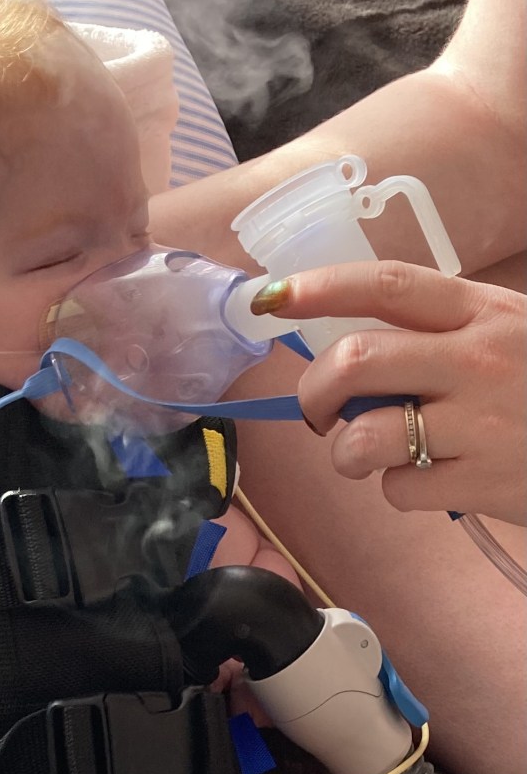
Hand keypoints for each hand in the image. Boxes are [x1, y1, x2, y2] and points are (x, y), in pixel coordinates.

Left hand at [250, 260, 526, 523]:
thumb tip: (348, 356)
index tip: (270, 298)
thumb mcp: (512, 335)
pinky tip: (430, 480)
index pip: (387, 284)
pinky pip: (399, 488)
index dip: (319, 287)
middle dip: (313, 391)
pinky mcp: (488, 482)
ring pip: (363, 436)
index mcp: (484, 312)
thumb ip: (439, 335)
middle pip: (355, 361)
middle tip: (320, 411)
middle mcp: (480, 359)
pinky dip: (396, 489)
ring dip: (345, 452)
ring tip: (367, 454)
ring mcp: (483, 423)